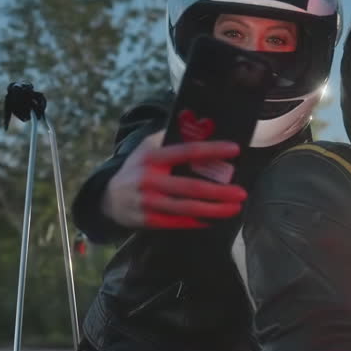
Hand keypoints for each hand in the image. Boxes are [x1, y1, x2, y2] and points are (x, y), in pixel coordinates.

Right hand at [101, 129, 248, 228]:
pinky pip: (178, 222)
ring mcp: (148, 203)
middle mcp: (149, 180)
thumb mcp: (147, 147)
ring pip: (187, 208)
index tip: (235, 149)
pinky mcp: (149, 221)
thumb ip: (169, 138)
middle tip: (242, 192)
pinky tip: (214, 219)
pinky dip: (198, 221)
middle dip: (219, 191)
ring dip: (214, 209)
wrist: (108, 198)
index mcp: (152, 157)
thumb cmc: (136, 168)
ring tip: (235, 208)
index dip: (212, 150)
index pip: (187, 151)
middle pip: (190, 187)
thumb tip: (199, 129)